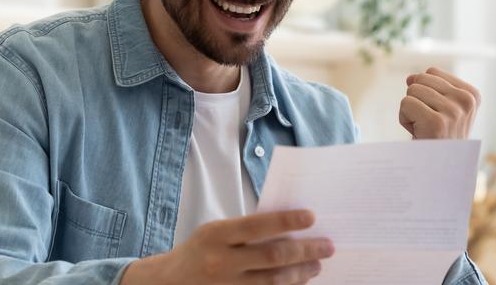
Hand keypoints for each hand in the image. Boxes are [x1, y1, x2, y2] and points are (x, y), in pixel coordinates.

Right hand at [120, 209, 333, 284]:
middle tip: (327, 246)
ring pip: (274, 281)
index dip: (287, 221)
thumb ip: (246, 230)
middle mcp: (222, 261)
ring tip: (317, 265)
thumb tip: (287, 227)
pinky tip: (300, 282)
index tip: (311, 217)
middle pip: (273, 256)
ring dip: (301, 272)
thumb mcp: (215, 231)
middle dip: (305, 250)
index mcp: (217, 234)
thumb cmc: (198, 250)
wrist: (168, 283)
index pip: (258, 225)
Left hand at [399, 67, 480, 138]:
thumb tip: (410, 77)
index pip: (432, 72)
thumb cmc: (438, 136)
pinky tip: (417, 132)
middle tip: (427, 122)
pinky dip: (404, 118)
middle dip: (416, 100)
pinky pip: (405, 103)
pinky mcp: (436, 122)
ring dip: (410, 110)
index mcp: (472, 94)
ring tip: (423, 128)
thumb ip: (429, 87)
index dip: (425, 91)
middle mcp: (466, 101)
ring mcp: (453, 111)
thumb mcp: (440, 107)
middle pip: (420, 79)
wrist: (440, 169)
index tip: (437, 113)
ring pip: (411, 90)